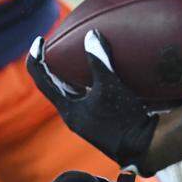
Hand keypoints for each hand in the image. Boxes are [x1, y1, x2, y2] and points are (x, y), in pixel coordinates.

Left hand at [27, 30, 158, 174]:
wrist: (145, 146)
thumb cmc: (124, 119)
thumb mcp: (110, 86)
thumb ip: (99, 60)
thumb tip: (92, 34)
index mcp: (67, 109)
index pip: (41, 80)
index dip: (36, 57)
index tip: (40, 39)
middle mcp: (73, 114)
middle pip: (54, 84)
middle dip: (52, 63)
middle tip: (55, 42)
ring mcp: (86, 118)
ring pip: (70, 90)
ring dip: (69, 72)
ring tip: (73, 53)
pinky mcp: (100, 118)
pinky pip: (86, 94)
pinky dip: (85, 79)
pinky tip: (97, 71)